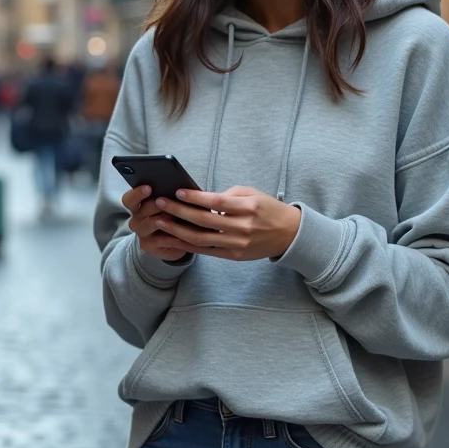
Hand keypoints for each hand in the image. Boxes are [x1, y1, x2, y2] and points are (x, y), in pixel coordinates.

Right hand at [122, 185, 191, 261]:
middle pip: (141, 210)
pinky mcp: (148, 246)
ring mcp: (141, 233)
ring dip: (162, 220)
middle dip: (154, 205)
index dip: (137, 193)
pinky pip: (161, 240)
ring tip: (174, 216)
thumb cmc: (169, 216)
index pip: (130, 198)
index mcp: (136, 205)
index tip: (148, 187)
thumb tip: (178, 188)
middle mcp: (136, 219)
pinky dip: (173, 237)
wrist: (170, 240)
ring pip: (149, 224)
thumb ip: (167, 196)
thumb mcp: (166, 204)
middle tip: (164, 201)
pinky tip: (183, 233)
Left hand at [153, 186, 300, 261]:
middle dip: (179, 212)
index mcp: (248, 207)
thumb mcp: (252, 194)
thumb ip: (227, 195)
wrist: (288, 234)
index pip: (216, 202)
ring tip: (160, 222)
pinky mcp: (234, 256)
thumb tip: (200, 197)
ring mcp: (238, 244)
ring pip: (201, 239)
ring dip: (177, 231)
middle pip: (204, 221)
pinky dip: (188, 245)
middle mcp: (242, 227)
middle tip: (160, 204)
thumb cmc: (267, 209)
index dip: (195, 197)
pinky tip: (173, 238)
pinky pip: (206, 251)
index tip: (177, 191)